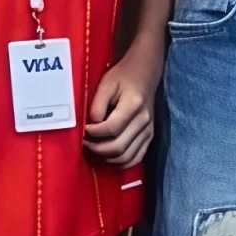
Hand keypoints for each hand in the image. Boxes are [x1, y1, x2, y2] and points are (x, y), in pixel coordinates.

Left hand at [83, 35, 162, 167]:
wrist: (144, 73)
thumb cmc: (123, 77)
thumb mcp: (106, 83)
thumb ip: (98, 104)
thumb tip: (91, 125)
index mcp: (133, 104)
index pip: (112, 128)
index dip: (95, 133)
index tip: (85, 129)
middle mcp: (144, 120)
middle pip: (119, 146)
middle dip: (98, 148)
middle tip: (85, 143)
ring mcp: (149, 130)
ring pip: (127, 156)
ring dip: (107, 157)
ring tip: (95, 148)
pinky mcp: (150, 136)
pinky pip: (136, 158)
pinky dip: (122, 163)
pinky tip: (109, 157)